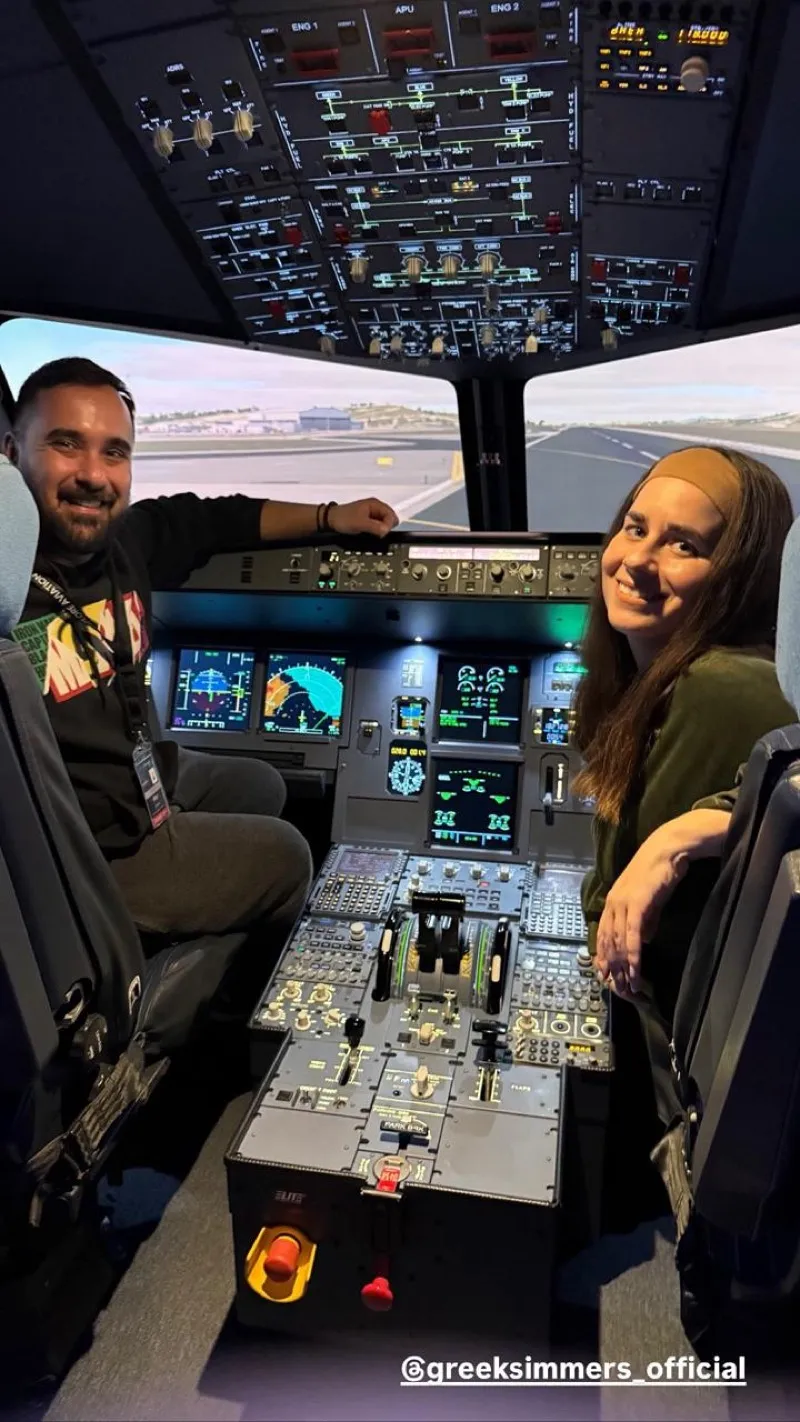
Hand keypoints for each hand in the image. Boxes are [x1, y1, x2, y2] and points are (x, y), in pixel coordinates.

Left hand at [328, 498, 398, 537]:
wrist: (331, 520)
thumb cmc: (343, 518)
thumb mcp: (360, 523)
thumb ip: (375, 527)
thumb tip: (386, 530)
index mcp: (375, 504)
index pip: (391, 515)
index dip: (388, 525)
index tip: (382, 533)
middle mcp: (376, 506)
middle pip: (390, 518)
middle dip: (386, 527)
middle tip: (377, 533)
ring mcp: (373, 512)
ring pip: (385, 522)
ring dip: (381, 529)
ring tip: (371, 532)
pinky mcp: (369, 519)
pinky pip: (379, 525)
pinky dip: (377, 530)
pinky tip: (370, 533)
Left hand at [595, 827, 689, 998]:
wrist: (668, 850)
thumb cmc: (660, 873)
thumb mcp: (649, 901)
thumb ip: (644, 921)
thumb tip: (643, 940)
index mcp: (613, 901)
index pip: (603, 934)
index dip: (603, 956)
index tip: (606, 975)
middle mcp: (612, 903)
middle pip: (607, 942)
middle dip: (611, 967)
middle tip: (618, 988)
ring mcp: (622, 903)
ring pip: (617, 942)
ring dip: (622, 966)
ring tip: (628, 985)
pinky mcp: (636, 904)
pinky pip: (632, 935)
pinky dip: (632, 954)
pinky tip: (635, 969)